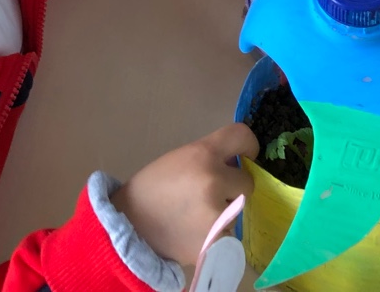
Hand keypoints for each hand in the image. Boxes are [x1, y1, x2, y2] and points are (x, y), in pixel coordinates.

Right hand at [111, 124, 257, 266]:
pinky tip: (195, 234)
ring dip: (224, 213)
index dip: (248, 145)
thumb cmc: (154, 187)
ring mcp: (217, 214)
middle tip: (212, 194)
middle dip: (233, 188)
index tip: (247, 155)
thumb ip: (210, 157)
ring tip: (196, 217)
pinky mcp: (217, 242)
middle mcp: (215, 181)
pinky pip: (229, 234)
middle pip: (247, 182)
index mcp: (204, 154)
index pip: (242, 137)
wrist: (131, 226)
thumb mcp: (181, 158)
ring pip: (237, 211)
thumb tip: (237, 162)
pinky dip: (217, 234)